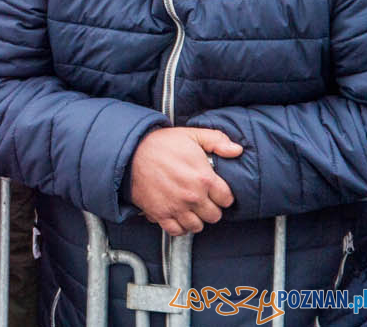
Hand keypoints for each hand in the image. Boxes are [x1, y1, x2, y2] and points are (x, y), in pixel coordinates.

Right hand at [128, 126, 242, 235]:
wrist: (129, 151)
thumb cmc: (159, 143)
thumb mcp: (191, 135)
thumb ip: (217, 140)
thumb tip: (237, 150)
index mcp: (204, 178)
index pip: (227, 200)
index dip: (222, 194)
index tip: (215, 190)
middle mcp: (192, 196)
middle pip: (214, 216)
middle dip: (210, 207)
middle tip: (202, 199)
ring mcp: (176, 207)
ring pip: (197, 226)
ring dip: (196, 218)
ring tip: (190, 208)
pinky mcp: (160, 214)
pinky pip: (177, 231)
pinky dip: (179, 227)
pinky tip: (178, 216)